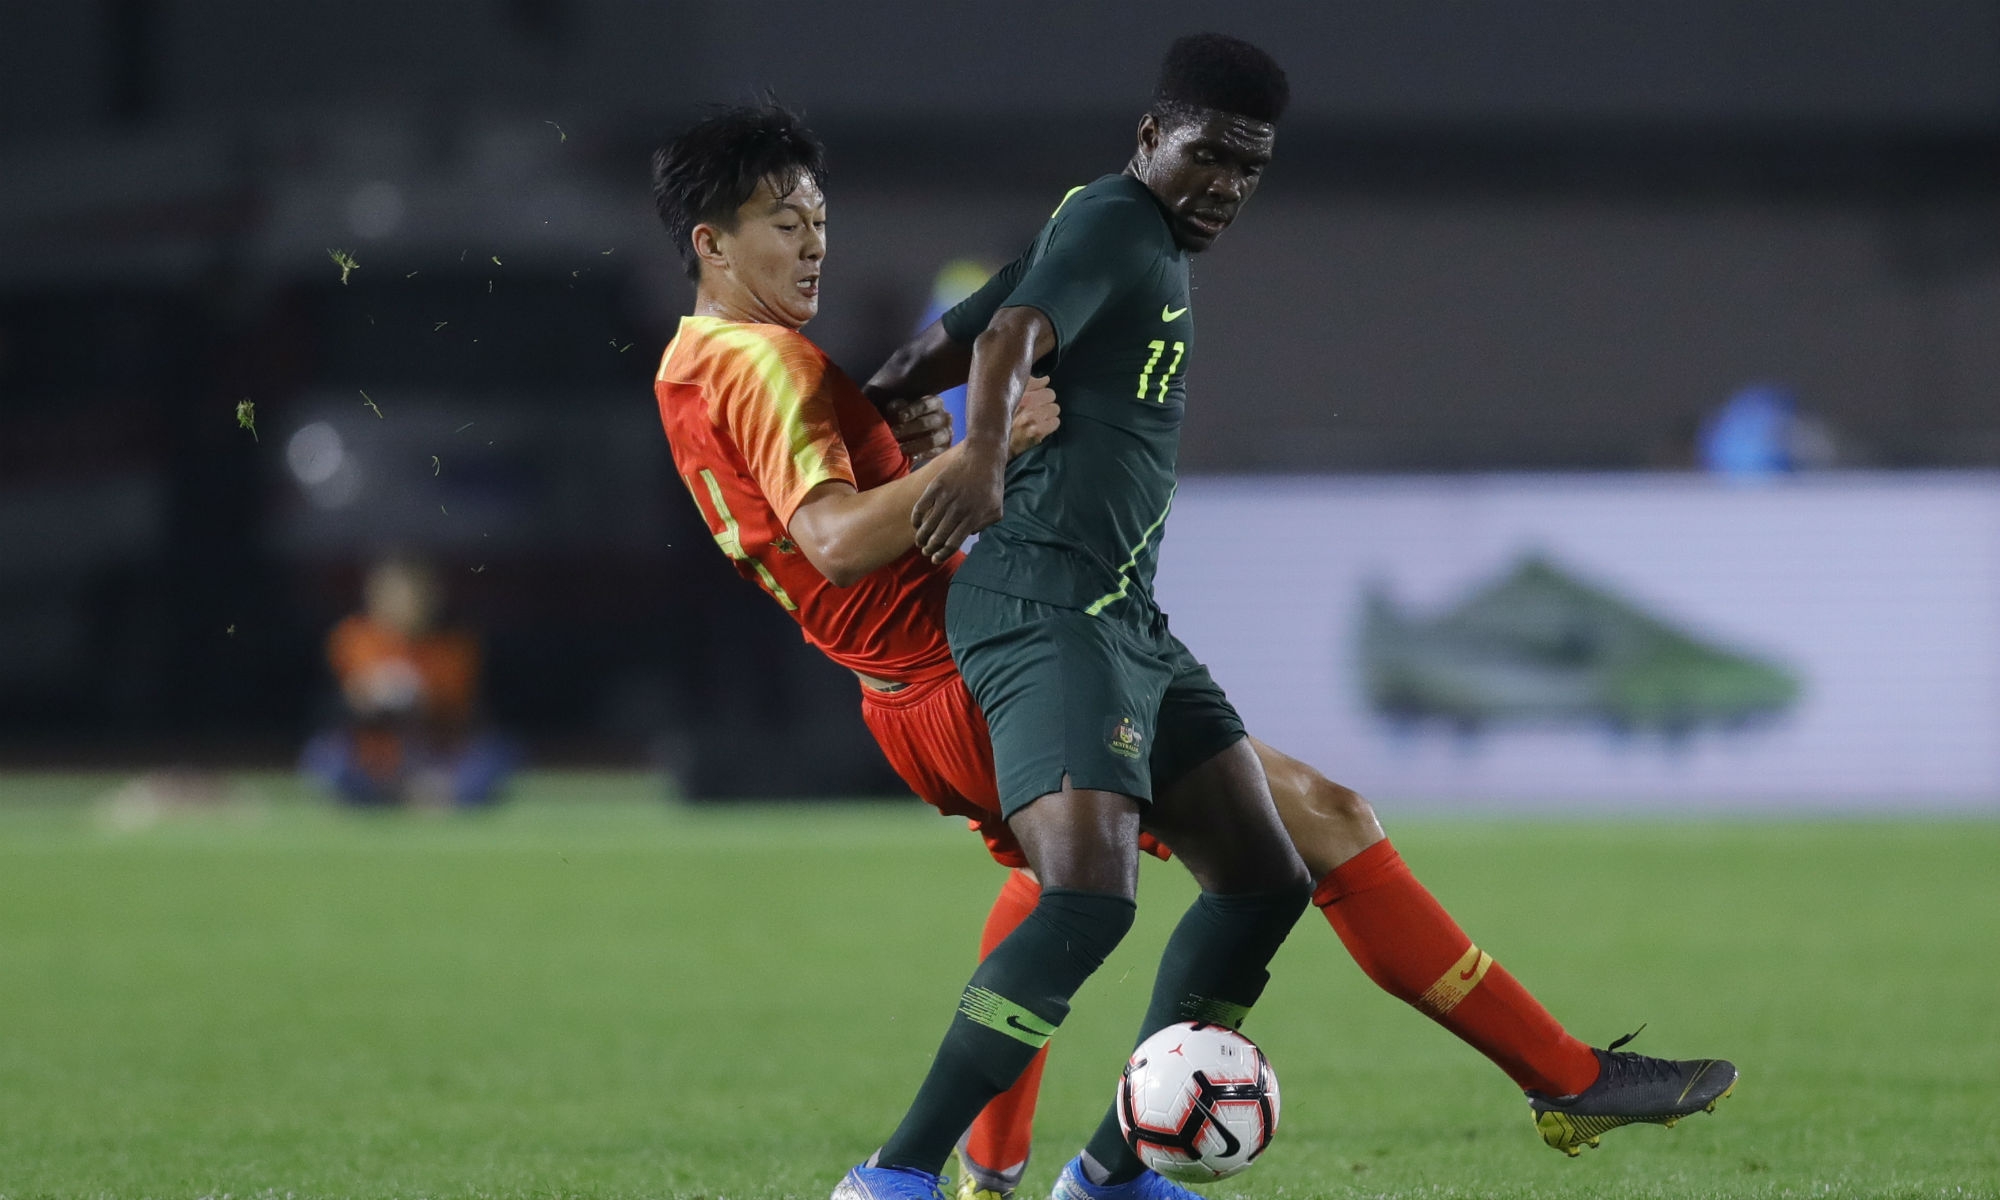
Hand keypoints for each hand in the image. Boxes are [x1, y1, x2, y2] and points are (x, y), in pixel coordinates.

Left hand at [881, 394, 952, 464]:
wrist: (916, 435)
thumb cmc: (909, 417)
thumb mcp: (903, 409)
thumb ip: (898, 407)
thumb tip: (893, 408)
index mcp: (936, 403)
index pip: (925, 405)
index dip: (912, 411)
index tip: (900, 417)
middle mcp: (945, 417)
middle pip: (927, 423)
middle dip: (908, 429)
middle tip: (894, 433)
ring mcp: (947, 433)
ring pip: (931, 440)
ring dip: (913, 444)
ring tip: (899, 448)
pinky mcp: (945, 449)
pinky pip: (934, 453)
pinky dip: (921, 455)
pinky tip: (910, 457)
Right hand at [912, 440, 1003, 561]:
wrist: (983, 457)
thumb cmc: (992, 485)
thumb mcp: (996, 510)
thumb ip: (984, 526)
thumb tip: (969, 535)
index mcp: (972, 518)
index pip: (952, 544)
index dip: (942, 555)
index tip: (935, 560)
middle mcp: (958, 510)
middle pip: (938, 537)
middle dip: (929, 549)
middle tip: (926, 552)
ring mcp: (945, 498)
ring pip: (928, 524)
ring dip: (921, 537)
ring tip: (920, 542)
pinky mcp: (936, 486)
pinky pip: (921, 507)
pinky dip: (916, 519)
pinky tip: (916, 524)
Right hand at [1009, 376, 1059, 457]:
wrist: (999, 444)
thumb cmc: (1006, 419)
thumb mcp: (1012, 397)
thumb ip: (1030, 384)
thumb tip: (1046, 379)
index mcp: (1018, 390)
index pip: (1043, 381)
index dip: (1041, 390)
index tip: (1035, 396)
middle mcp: (1023, 401)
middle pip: (1051, 394)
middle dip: (1046, 402)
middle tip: (1037, 411)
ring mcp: (1030, 416)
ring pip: (1055, 408)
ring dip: (1048, 415)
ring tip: (1038, 420)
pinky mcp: (1036, 430)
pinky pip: (1055, 422)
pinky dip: (1050, 426)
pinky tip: (1041, 428)